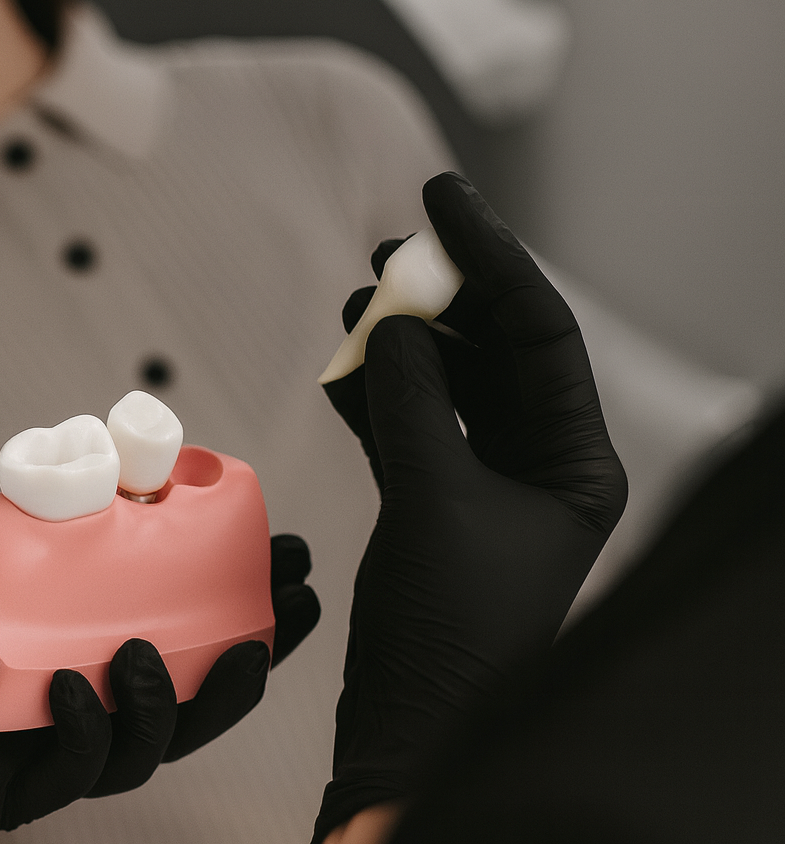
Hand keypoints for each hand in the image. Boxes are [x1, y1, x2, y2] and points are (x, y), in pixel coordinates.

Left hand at [0, 536, 318, 842]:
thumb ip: (7, 543)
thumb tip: (71, 482)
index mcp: (81, 662)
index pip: (179, 636)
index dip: (240, 604)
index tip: (285, 553)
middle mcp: (82, 711)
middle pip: (195, 691)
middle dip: (256, 650)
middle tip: (296, 599)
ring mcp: (53, 753)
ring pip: (150, 742)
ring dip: (175, 699)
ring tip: (150, 649)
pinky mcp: (14, 791)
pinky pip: (72, 769)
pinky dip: (87, 729)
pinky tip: (76, 686)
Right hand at [313, 172, 626, 840]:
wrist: (411, 722)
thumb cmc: (449, 629)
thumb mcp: (435, 501)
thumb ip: (413, 402)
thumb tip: (391, 325)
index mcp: (577, 463)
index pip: (539, 333)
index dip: (493, 257)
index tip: (441, 197)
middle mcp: (542, 463)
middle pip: (495, 347)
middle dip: (443, 295)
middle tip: (391, 246)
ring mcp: (487, 481)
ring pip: (447, 380)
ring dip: (400, 340)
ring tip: (353, 298)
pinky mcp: (436, 500)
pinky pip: (409, 421)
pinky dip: (373, 389)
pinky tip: (341, 363)